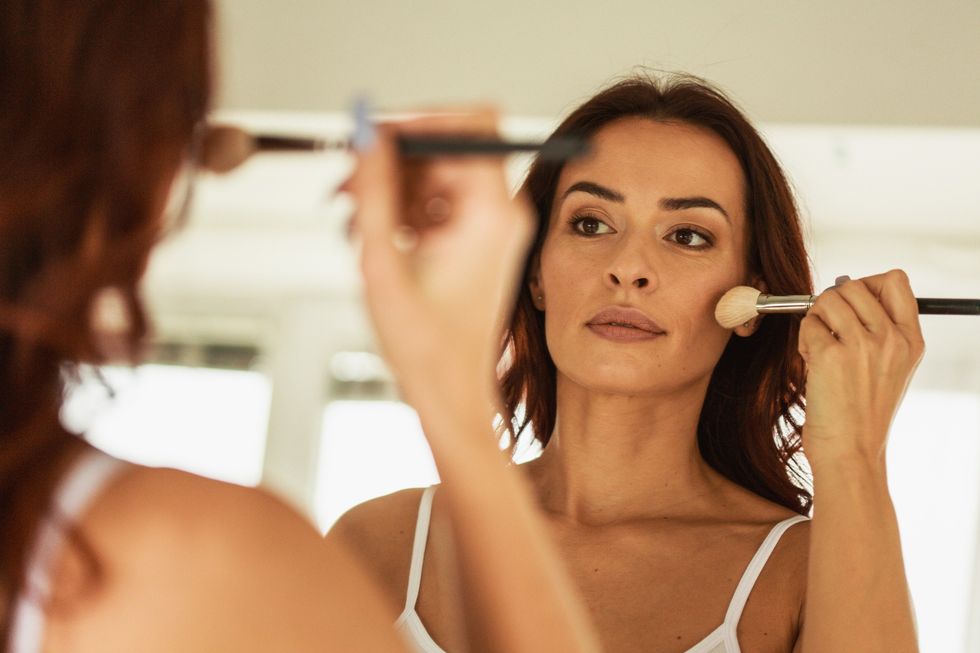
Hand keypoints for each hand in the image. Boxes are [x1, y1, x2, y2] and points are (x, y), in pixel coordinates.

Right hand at [347, 110, 533, 414]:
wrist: (449, 394)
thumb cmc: (424, 346)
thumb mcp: (382, 262)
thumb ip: (372, 192)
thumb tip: (365, 133)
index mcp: (491, 214)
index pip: (471, 125)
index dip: (419, 119)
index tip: (374, 137)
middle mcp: (500, 213)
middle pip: (447, 148)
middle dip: (392, 160)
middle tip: (347, 186)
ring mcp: (489, 227)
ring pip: (435, 174)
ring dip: (390, 188)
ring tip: (353, 222)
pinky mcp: (475, 240)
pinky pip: (436, 201)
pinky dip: (401, 210)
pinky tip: (372, 237)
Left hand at [797, 270, 925, 466]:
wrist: (851, 451)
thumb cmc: (861, 413)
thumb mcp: (889, 369)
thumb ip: (878, 331)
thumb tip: (844, 289)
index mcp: (911, 341)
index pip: (896, 281)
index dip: (868, 283)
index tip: (853, 305)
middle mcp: (891, 339)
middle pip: (854, 285)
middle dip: (833, 301)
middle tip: (829, 329)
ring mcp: (862, 346)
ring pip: (828, 299)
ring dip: (815, 318)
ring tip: (819, 346)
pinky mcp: (831, 355)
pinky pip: (808, 323)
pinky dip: (804, 338)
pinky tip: (812, 361)